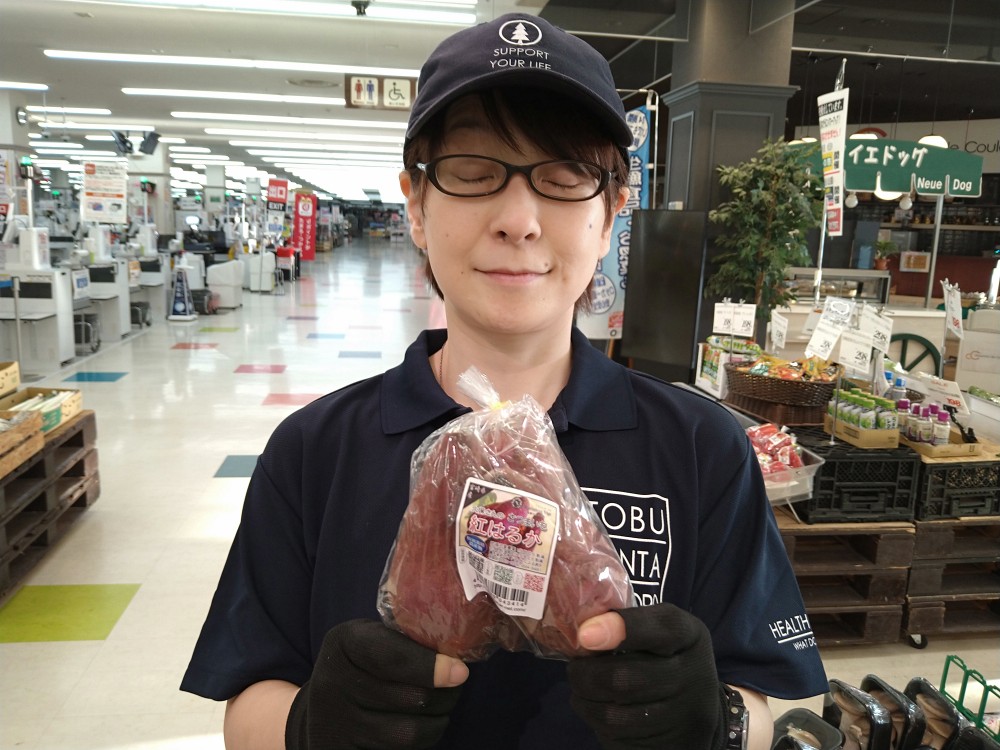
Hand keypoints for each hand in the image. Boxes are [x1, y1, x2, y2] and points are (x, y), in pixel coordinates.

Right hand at [285, 619, 468, 748]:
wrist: (320, 710)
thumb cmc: (358, 665)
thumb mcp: (369, 639)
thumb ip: (402, 641)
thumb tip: (454, 658)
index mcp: (343, 643)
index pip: (394, 657)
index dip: (432, 667)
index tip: (460, 671)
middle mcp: (334, 683)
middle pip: (411, 697)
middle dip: (445, 694)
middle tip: (457, 685)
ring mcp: (337, 724)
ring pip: (409, 732)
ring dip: (438, 720)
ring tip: (444, 706)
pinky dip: (421, 738)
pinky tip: (424, 724)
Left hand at [566, 603, 725, 749]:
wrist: (693, 708)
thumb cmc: (666, 658)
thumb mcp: (659, 631)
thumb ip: (628, 624)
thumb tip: (584, 626)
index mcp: (691, 636)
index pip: (663, 627)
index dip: (621, 629)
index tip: (585, 635)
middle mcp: (695, 677)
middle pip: (626, 678)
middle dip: (587, 673)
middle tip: (576, 667)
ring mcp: (683, 717)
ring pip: (614, 714)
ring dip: (585, 699)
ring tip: (582, 686)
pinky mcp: (666, 745)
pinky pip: (616, 735)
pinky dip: (595, 718)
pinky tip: (595, 706)